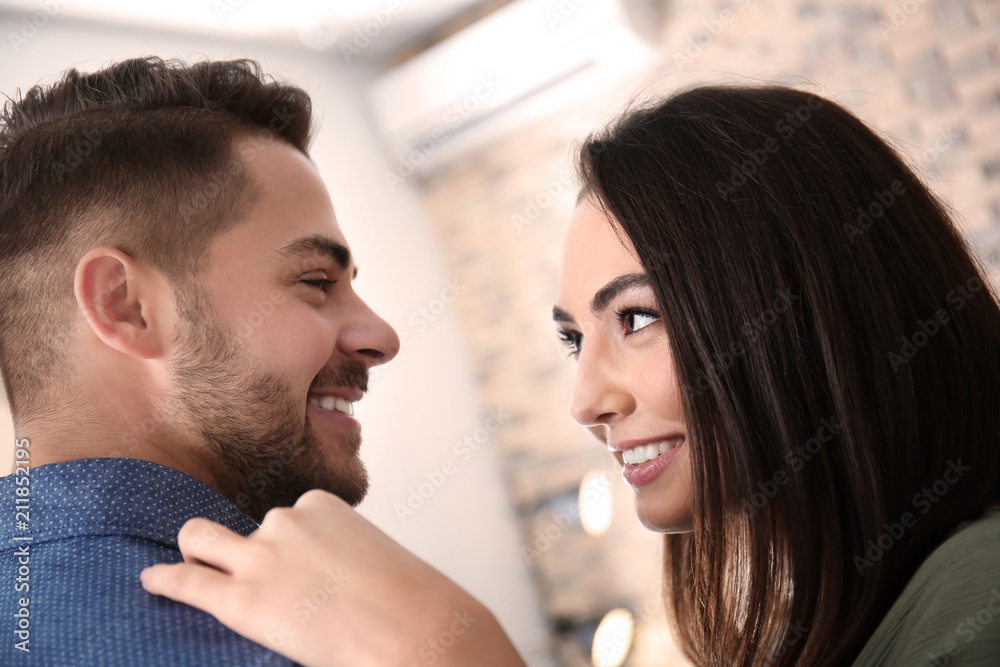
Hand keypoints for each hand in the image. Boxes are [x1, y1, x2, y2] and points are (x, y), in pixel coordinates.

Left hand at [140, 489, 525, 666]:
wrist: (413, 629)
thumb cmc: (411, 603)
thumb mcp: (382, 562)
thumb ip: (351, 560)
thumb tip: (338, 587)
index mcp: (323, 505)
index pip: (292, 518)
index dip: (296, 548)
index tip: (308, 574)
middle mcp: (286, 520)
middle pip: (249, 526)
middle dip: (246, 546)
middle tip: (251, 573)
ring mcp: (261, 556)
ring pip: (200, 538)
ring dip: (195, 551)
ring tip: (191, 567)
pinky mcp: (242, 599)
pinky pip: (186, 582)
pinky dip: (165, 580)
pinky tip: (150, 580)